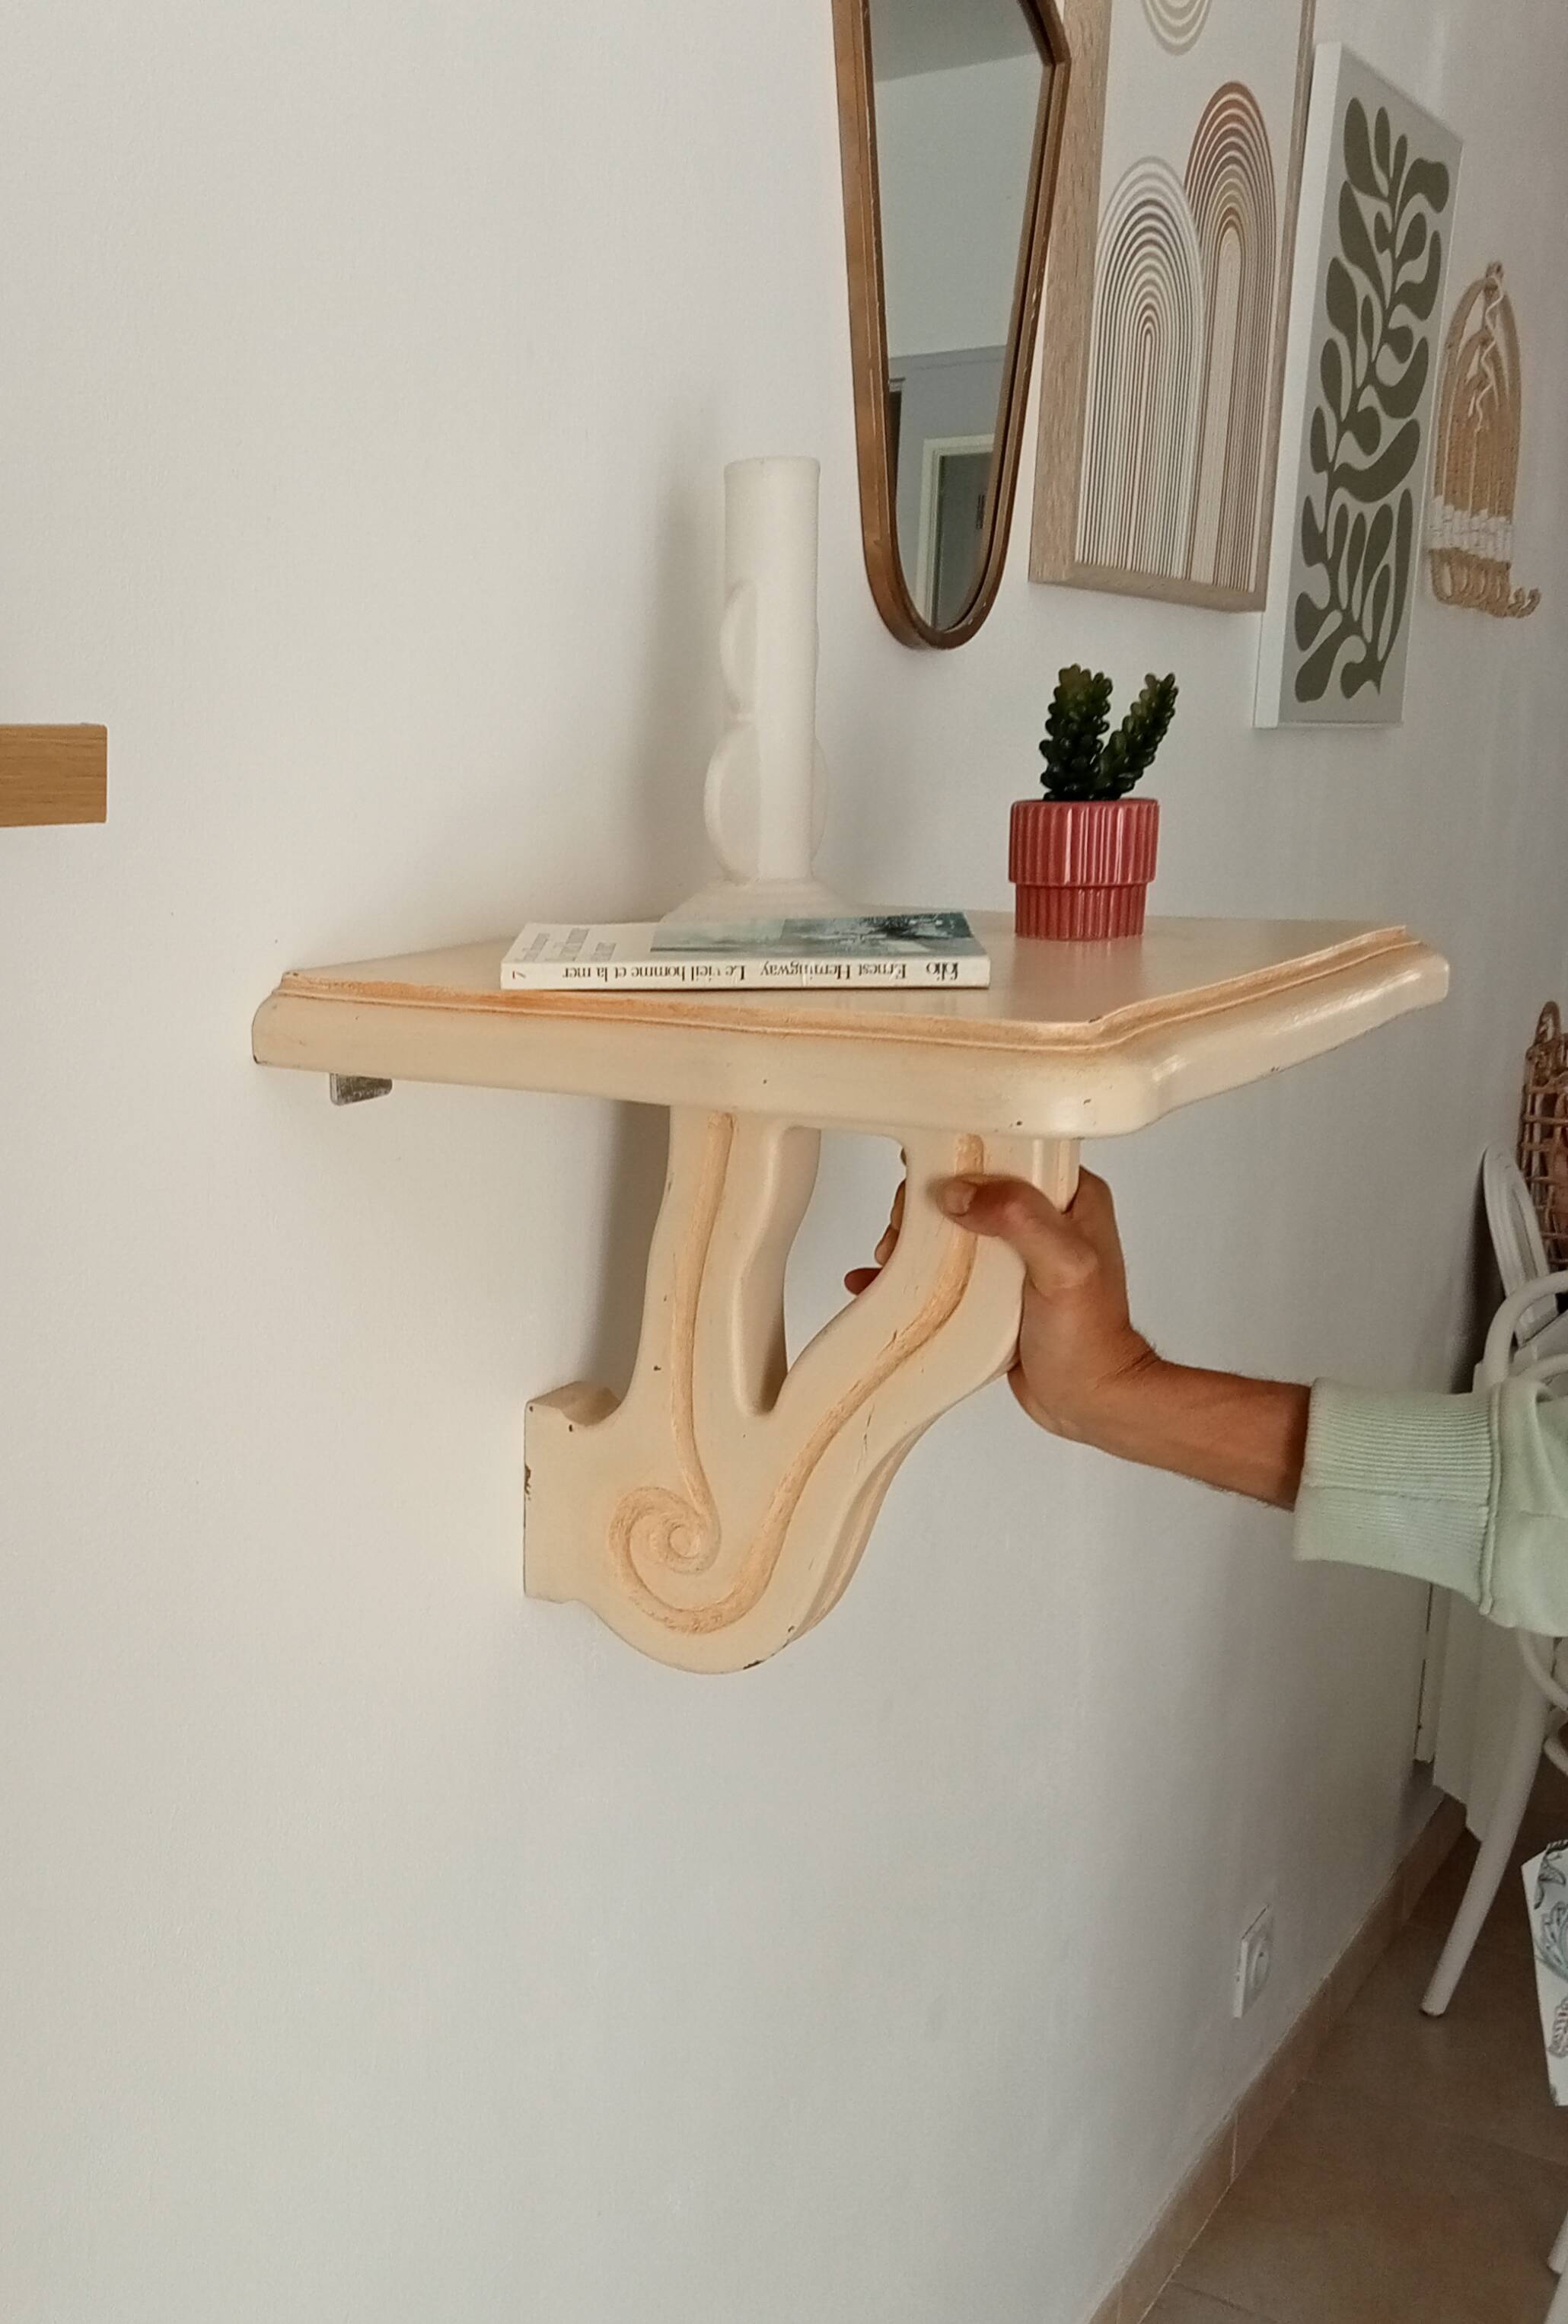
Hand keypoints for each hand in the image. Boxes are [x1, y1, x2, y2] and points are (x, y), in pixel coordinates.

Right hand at [847, 1169, 1307, 1505]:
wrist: (1088, 1402)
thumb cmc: (1090, 1339)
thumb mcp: (1064, 1266)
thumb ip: (1019, 1218)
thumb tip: (959, 1193)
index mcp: (1068, 1195)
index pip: (1005, 1152)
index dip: (960, 1160)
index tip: (926, 1181)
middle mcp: (1039, 1218)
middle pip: (966, 1189)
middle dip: (924, 1207)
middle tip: (904, 1234)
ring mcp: (1012, 1254)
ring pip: (947, 1227)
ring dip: (911, 1239)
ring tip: (890, 1260)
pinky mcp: (990, 1288)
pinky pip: (942, 1268)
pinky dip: (909, 1272)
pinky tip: (878, 1280)